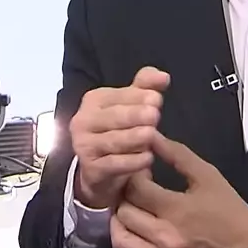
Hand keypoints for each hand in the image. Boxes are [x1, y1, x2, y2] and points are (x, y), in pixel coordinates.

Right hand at [69, 66, 169, 208]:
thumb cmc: (118, 131)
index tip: (157, 99)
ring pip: (113, 140)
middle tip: (155, 115)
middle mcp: (84, 121)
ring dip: (133, 138)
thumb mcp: (130, 106)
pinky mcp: (91, 169)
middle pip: (113, 117)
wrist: (100, 170)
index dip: (137, 97)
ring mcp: (84, 146)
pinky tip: (148, 158)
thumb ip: (146, 88)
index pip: (117, 96)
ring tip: (152, 135)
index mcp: (93, 100)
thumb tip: (164, 76)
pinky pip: (113, 164)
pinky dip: (132, 161)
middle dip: (135, 115)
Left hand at [110, 133, 247, 247]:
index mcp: (178, 210)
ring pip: (121, 238)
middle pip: (124, 212)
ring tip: (131, 209)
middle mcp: (166, 237)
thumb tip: (151, 135)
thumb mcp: (207, 175)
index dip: (133, 175)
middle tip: (134, 188)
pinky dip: (126, 245)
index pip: (136, 189)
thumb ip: (177, 154)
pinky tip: (134, 231)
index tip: (142, 171)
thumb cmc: (228, 209)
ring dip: (120, 221)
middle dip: (125, 195)